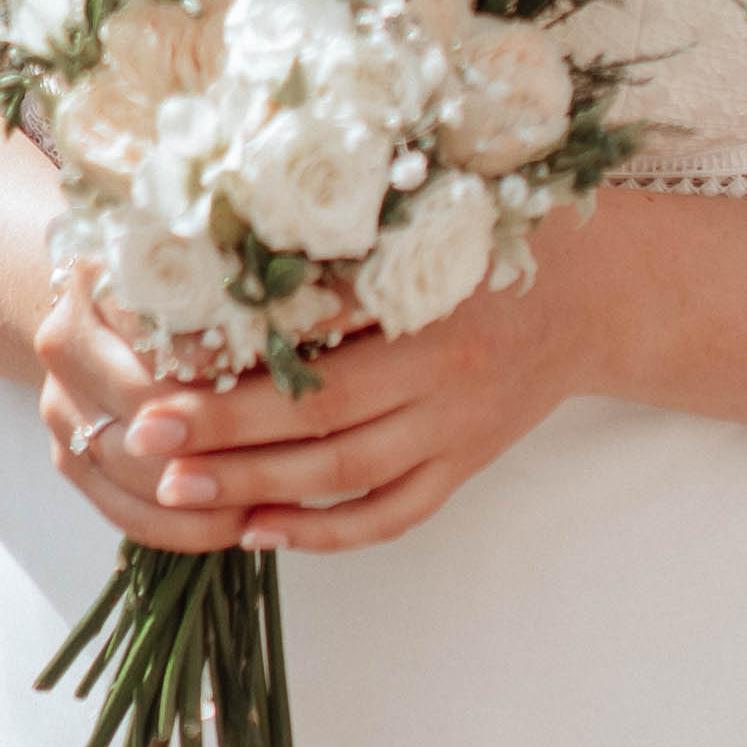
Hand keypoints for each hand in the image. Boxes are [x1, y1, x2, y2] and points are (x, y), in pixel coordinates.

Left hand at [34, 234, 608, 558]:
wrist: (600, 293)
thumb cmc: (502, 232)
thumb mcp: (434, 214)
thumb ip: (348, 235)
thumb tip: (228, 246)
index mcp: (435, 299)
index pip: (321, 342)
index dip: (240, 360)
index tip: (161, 365)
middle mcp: (448, 373)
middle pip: (323, 418)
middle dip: (226, 432)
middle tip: (145, 436)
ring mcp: (460, 428)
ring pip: (349, 475)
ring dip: (259, 488)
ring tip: (178, 490)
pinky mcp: (467, 464)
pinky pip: (394, 513)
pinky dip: (327, 532)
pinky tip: (260, 532)